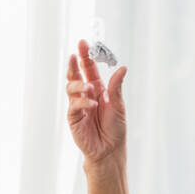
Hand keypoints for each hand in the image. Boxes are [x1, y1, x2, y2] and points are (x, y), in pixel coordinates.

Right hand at [66, 38, 127, 165]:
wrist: (109, 150)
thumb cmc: (115, 129)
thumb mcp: (119, 105)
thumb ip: (116, 87)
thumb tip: (122, 68)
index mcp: (98, 88)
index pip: (89, 68)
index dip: (85, 55)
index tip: (83, 43)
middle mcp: (86, 94)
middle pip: (76, 74)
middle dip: (75, 64)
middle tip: (75, 54)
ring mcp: (78, 105)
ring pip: (71, 87)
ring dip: (78, 84)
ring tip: (88, 87)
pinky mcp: (73, 118)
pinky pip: (74, 106)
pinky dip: (81, 102)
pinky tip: (90, 104)